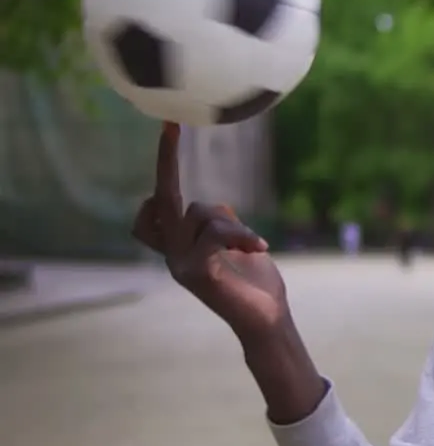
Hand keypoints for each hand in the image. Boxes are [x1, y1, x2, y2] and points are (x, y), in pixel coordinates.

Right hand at [132, 122, 288, 340]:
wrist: (266, 320)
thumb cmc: (257, 283)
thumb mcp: (238, 244)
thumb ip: (221, 224)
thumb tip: (216, 208)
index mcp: (179, 246)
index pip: (155, 205)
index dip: (160, 172)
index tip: (169, 130)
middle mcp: (171, 254)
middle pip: (165, 199)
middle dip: (166, 161)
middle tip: (170, 125)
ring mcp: (178, 264)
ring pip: (200, 213)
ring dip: (233, 224)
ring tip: (255, 246)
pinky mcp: (194, 272)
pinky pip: (213, 234)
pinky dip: (240, 236)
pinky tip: (259, 247)